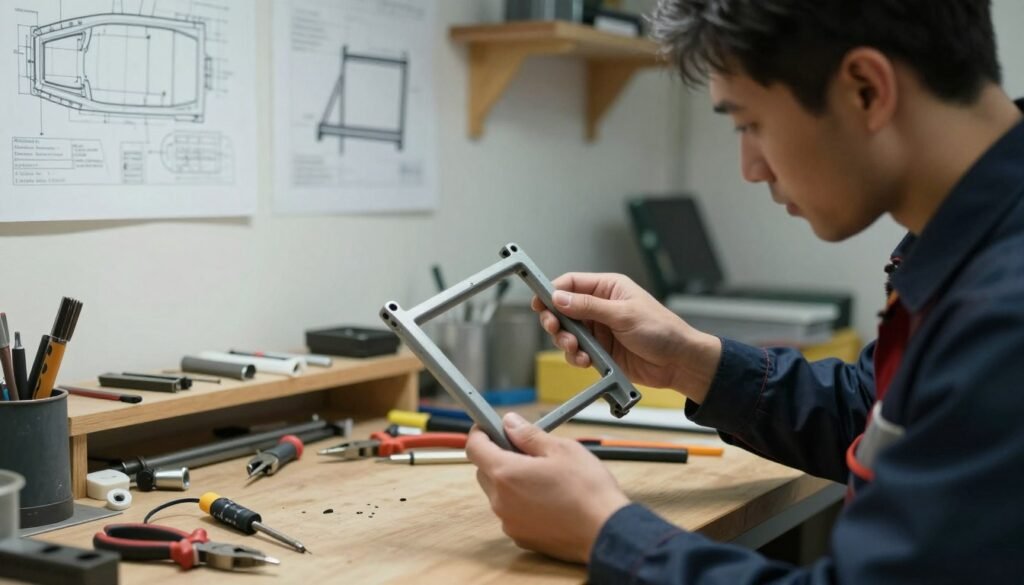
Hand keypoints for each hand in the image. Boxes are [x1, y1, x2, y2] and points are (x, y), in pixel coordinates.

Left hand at [466, 412, 629, 562]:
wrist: (606, 532)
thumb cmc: (588, 491)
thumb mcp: (561, 449)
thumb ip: (529, 435)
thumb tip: (510, 423)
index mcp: (506, 474)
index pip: (474, 448)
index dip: (480, 433)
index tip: (489, 427)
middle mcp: (501, 501)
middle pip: (484, 471)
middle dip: (498, 456)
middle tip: (525, 450)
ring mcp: (509, 522)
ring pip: (498, 493)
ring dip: (511, 481)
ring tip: (543, 477)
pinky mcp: (521, 537)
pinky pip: (511, 512)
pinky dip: (521, 502)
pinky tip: (547, 498)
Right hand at [532, 272, 720, 402]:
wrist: (679, 363)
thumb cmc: (662, 331)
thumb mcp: (624, 315)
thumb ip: (589, 306)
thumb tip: (560, 297)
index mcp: (608, 288)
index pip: (571, 284)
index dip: (552, 291)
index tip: (539, 302)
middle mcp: (601, 307)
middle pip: (563, 309)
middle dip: (556, 321)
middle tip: (555, 329)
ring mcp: (599, 329)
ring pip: (567, 332)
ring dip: (565, 342)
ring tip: (575, 349)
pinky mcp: (600, 350)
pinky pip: (577, 352)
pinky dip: (576, 357)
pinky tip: (585, 361)